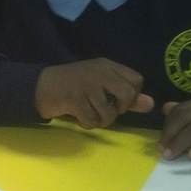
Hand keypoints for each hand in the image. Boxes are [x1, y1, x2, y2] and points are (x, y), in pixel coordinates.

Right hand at [34, 58, 154, 129]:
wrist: (40, 86)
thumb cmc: (73, 86)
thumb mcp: (101, 86)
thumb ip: (126, 96)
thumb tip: (151, 104)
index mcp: (107, 66)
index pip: (136, 80)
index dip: (131, 95)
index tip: (117, 100)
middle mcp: (99, 72)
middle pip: (127, 94)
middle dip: (119, 108)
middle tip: (105, 109)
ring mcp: (86, 85)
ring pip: (109, 112)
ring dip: (100, 120)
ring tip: (89, 115)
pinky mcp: (74, 99)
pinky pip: (92, 120)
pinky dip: (87, 124)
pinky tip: (79, 117)